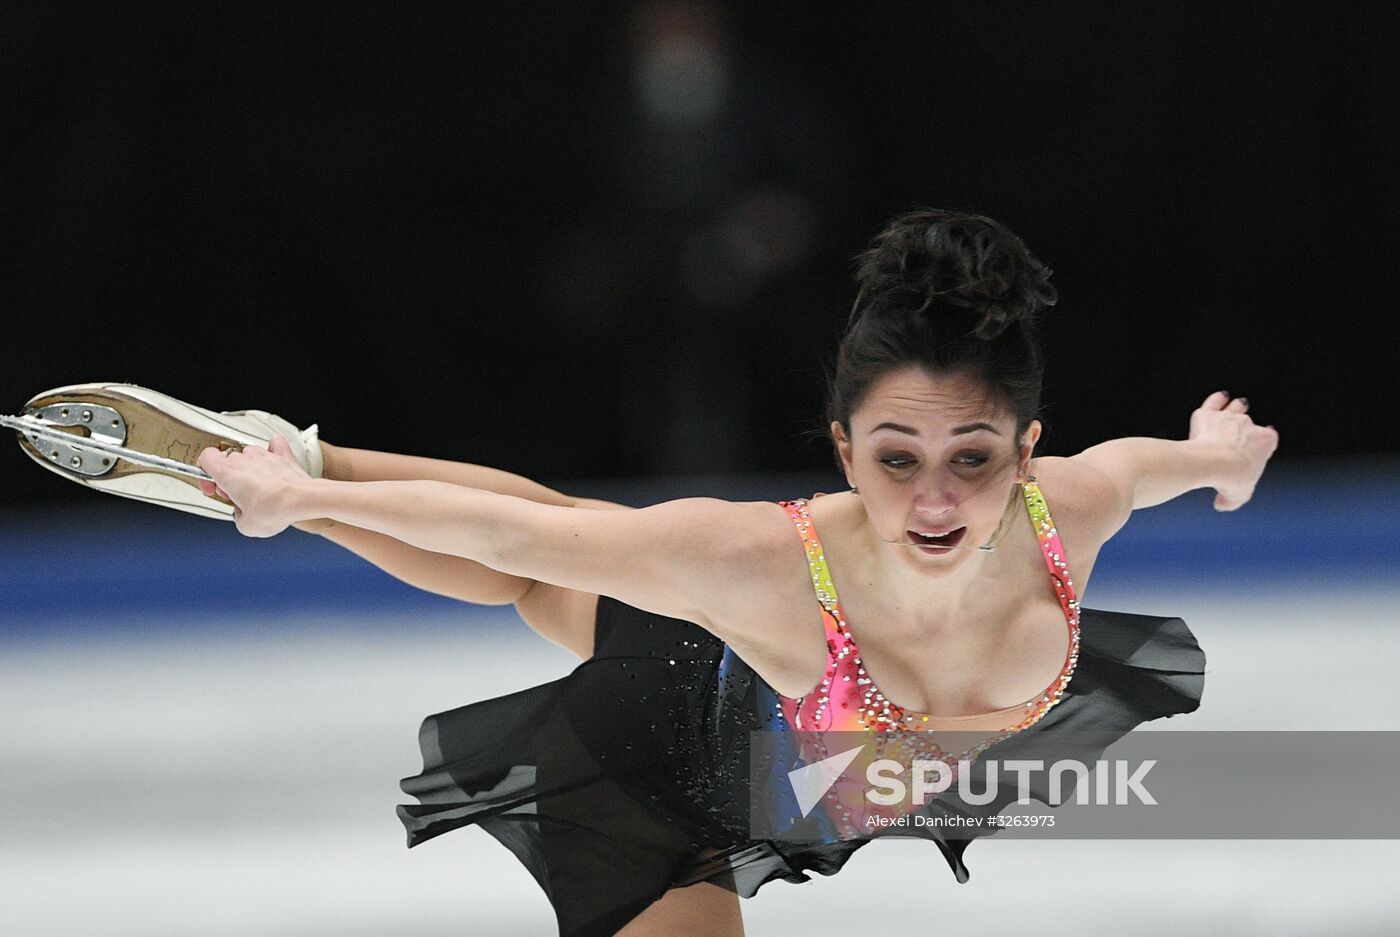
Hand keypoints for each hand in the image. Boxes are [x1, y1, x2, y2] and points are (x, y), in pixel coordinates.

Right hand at [196, 435, 314, 536]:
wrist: (303, 499)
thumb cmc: (274, 509)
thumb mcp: (245, 526)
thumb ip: (237, 516)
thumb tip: (243, 513)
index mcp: (227, 473)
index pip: (205, 457)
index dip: (204, 473)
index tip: (212, 488)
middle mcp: (244, 459)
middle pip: (227, 461)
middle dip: (229, 478)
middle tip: (238, 496)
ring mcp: (264, 455)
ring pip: (249, 455)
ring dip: (250, 469)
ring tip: (259, 489)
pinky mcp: (283, 456)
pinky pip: (275, 445)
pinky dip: (273, 453)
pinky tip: (274, 464)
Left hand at [1188, 390, 1279, 511]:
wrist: (1213, 462)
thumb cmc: (1231, 477)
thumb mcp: (1239, 495)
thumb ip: (1232, 499)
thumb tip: (1222, 504)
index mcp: (1266, 440)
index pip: (1268, 438)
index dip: (1262, 443)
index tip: (1254, 450)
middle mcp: (1249, 424)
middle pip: (1249, 422)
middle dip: (1245, 428)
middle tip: (1238, 437)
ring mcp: (1228, 417)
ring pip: (1234, 407)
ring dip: (1235, 407)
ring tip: (1235, 405)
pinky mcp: (1208, 414)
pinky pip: (1214, 402)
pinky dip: (1216, 400)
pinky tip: (1219, 398)